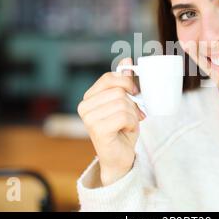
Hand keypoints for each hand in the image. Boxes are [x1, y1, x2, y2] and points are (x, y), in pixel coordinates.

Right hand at [77, 58, 145, 185]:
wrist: (119, 158)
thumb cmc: (122, 129)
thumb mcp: (125, 102)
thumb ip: (124, 82)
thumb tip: (126, 60)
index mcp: (89, 97)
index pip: (109, 78)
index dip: (126, 83)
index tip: (135, 93)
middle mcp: (84, 107)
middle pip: (118, 91)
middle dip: (132, 104)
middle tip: (132, 116)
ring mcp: (89, 118)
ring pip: (123, 104)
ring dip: (133, 115)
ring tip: (128, 125)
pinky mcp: (97, 129)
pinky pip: (124, 116)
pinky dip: (132, 123)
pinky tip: (126, 130)